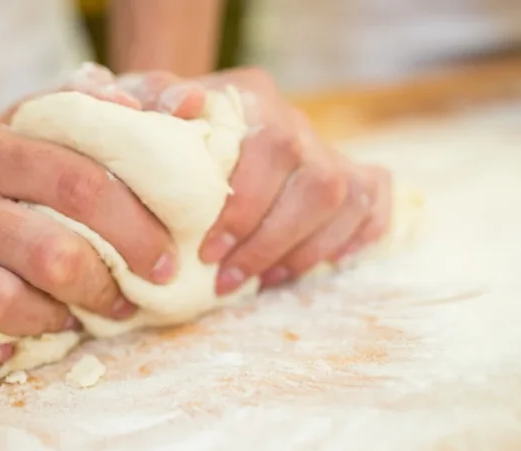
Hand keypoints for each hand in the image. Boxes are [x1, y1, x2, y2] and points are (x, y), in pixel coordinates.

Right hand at [0, 116, 180, 383]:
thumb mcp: (26, 134)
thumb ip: (85, 116)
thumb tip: (148, 107)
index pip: (79, 183)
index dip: (136, 228)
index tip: (167, 260)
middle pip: (49, 254)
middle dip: (103, 287)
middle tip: (126, 303)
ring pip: (1, 303)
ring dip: (51, 322)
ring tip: (69, 319)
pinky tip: (5, 352)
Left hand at [112, 67, 392, 293]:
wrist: (187, 120)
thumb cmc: (161, 123)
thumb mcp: (146, 105)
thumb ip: (154, 99)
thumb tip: (186, 105)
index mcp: (255, 98)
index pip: (272, 147)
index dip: (247, 205)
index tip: (208, 251)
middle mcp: (297, 121)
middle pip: (317, 181)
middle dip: (272, 241)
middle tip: (227, 279)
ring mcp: (325, 149)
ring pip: (346, 199)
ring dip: (306, 250)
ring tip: (260, 281)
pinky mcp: (345, 174)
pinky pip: (374, 199)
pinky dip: (357, 235)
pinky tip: (320, 264)